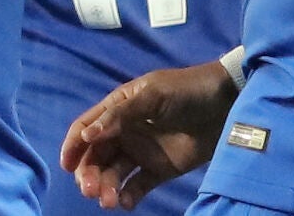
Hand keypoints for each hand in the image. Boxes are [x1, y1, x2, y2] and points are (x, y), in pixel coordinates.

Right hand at [60, 61, 237, 210]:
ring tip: (109, 201)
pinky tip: (125, 203)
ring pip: (113, 174)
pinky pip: (137, 186)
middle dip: (89, 173)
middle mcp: (125, 131)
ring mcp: (142, 151)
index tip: (66, 166)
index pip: (86, 128)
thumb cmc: (187, 91)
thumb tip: (86, 135)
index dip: (73, 146)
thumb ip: (120, 115)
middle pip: (96, 156)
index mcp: (118, 108)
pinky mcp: (159, 169)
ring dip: (106, 187)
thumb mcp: (153, 96)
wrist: (227, 104)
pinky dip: (127, 196)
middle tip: (90, 190)